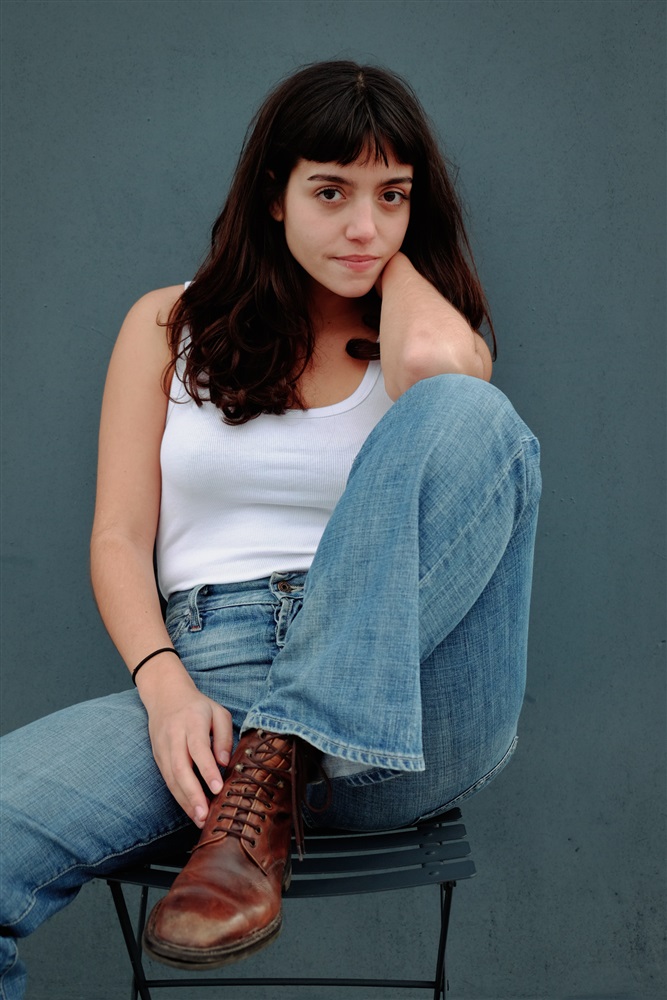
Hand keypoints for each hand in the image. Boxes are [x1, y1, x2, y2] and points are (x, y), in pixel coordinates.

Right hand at [139, 664, 232, 827]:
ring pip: (171, 778)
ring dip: (185, 802)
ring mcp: (162, 748)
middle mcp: (174, 736)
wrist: (165, 696)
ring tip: (200, 820)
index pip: (198, 748)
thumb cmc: (198, 707)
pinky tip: (191, 810)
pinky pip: (167, 780)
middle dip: (192, 794)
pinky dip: (179, 797)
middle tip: (204, 815)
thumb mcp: (218, 712)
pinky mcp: (157, 757)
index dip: (207, 770)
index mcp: (192, 722)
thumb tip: (224, 763)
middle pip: (180, 768)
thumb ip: (224, 736)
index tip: (218, 788)